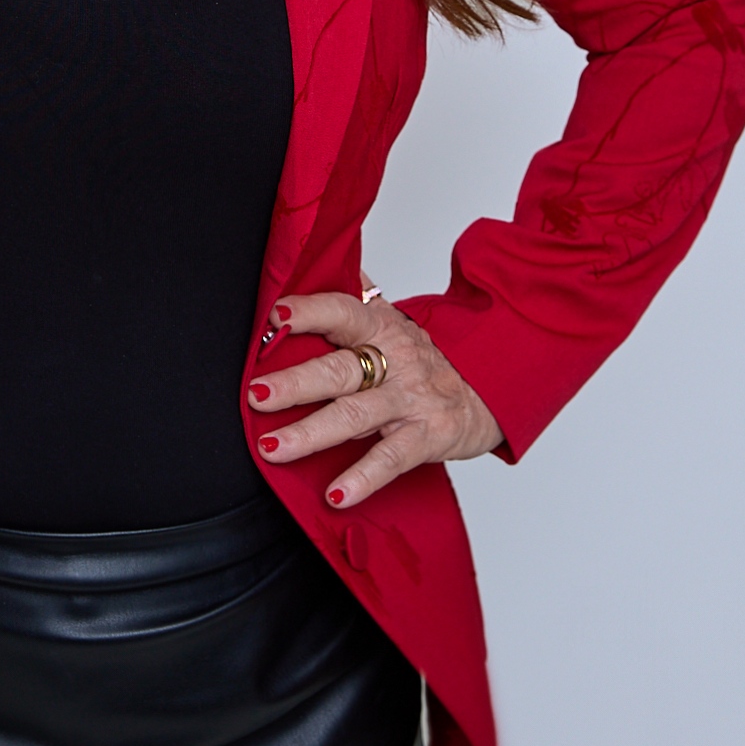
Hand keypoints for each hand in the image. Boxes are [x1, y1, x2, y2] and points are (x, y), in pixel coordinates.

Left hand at [247, 289, 502, 507]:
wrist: (489, 388)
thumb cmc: (423, 358)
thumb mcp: (393, 318)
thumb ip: (355, 290)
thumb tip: (321, 251)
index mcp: (381, 326)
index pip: (342, 310)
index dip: (309, 311)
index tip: (275, 315)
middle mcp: (394, 360)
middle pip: (340, 369)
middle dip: (296, 382)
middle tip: (256, 394)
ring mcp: (410, 400)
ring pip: (356, 415)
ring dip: (311, 433)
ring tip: (272, 447)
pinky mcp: (426, 437)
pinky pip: (391, 459)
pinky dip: (362, 478)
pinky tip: (335, 494)